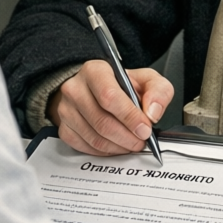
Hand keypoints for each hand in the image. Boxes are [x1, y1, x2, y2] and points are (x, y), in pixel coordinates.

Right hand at [48, 60, 173, 154]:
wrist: (96, 90)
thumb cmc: (122, 85)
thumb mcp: (146, 79)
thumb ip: (158, 91)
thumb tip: (152, 112)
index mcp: (95, 71)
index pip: (108, 96)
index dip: (129, 116)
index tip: (145, 128)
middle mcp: (75, 88)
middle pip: (101, 121)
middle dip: (127, 136)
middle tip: (142, 141)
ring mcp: (66, 110)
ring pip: (95, 138)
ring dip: (119, 146)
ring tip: (133, 144)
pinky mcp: (64, 129)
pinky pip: (86, 147)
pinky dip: (107, 152)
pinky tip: (118, 146)